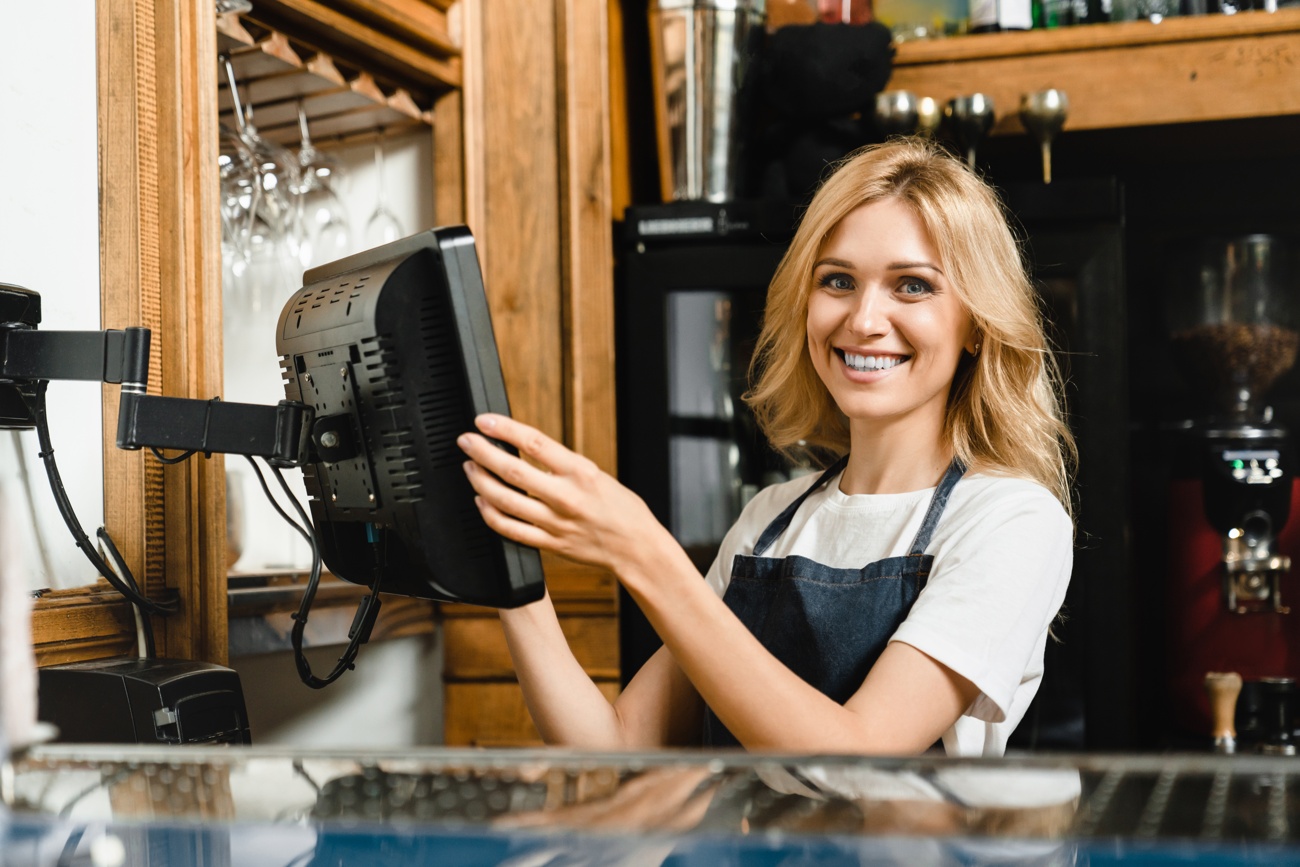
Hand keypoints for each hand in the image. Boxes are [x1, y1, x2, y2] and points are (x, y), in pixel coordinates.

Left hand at [457, 414, 668, 575]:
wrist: (636, 546)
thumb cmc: (621, 508)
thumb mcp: (596, 474)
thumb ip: (562, 465)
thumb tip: (526, 448)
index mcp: (580, 472)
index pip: (534, 443)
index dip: (504, 429)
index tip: (484, 421)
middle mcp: (566, 496)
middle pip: (512, 471)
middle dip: (482, 453)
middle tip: (465, 441)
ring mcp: (555, 522)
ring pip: (504, 501)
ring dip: (480, 482)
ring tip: (469, 468)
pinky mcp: (549, 543)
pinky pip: (509, 530)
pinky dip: (490, 514)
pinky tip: (482, 502)